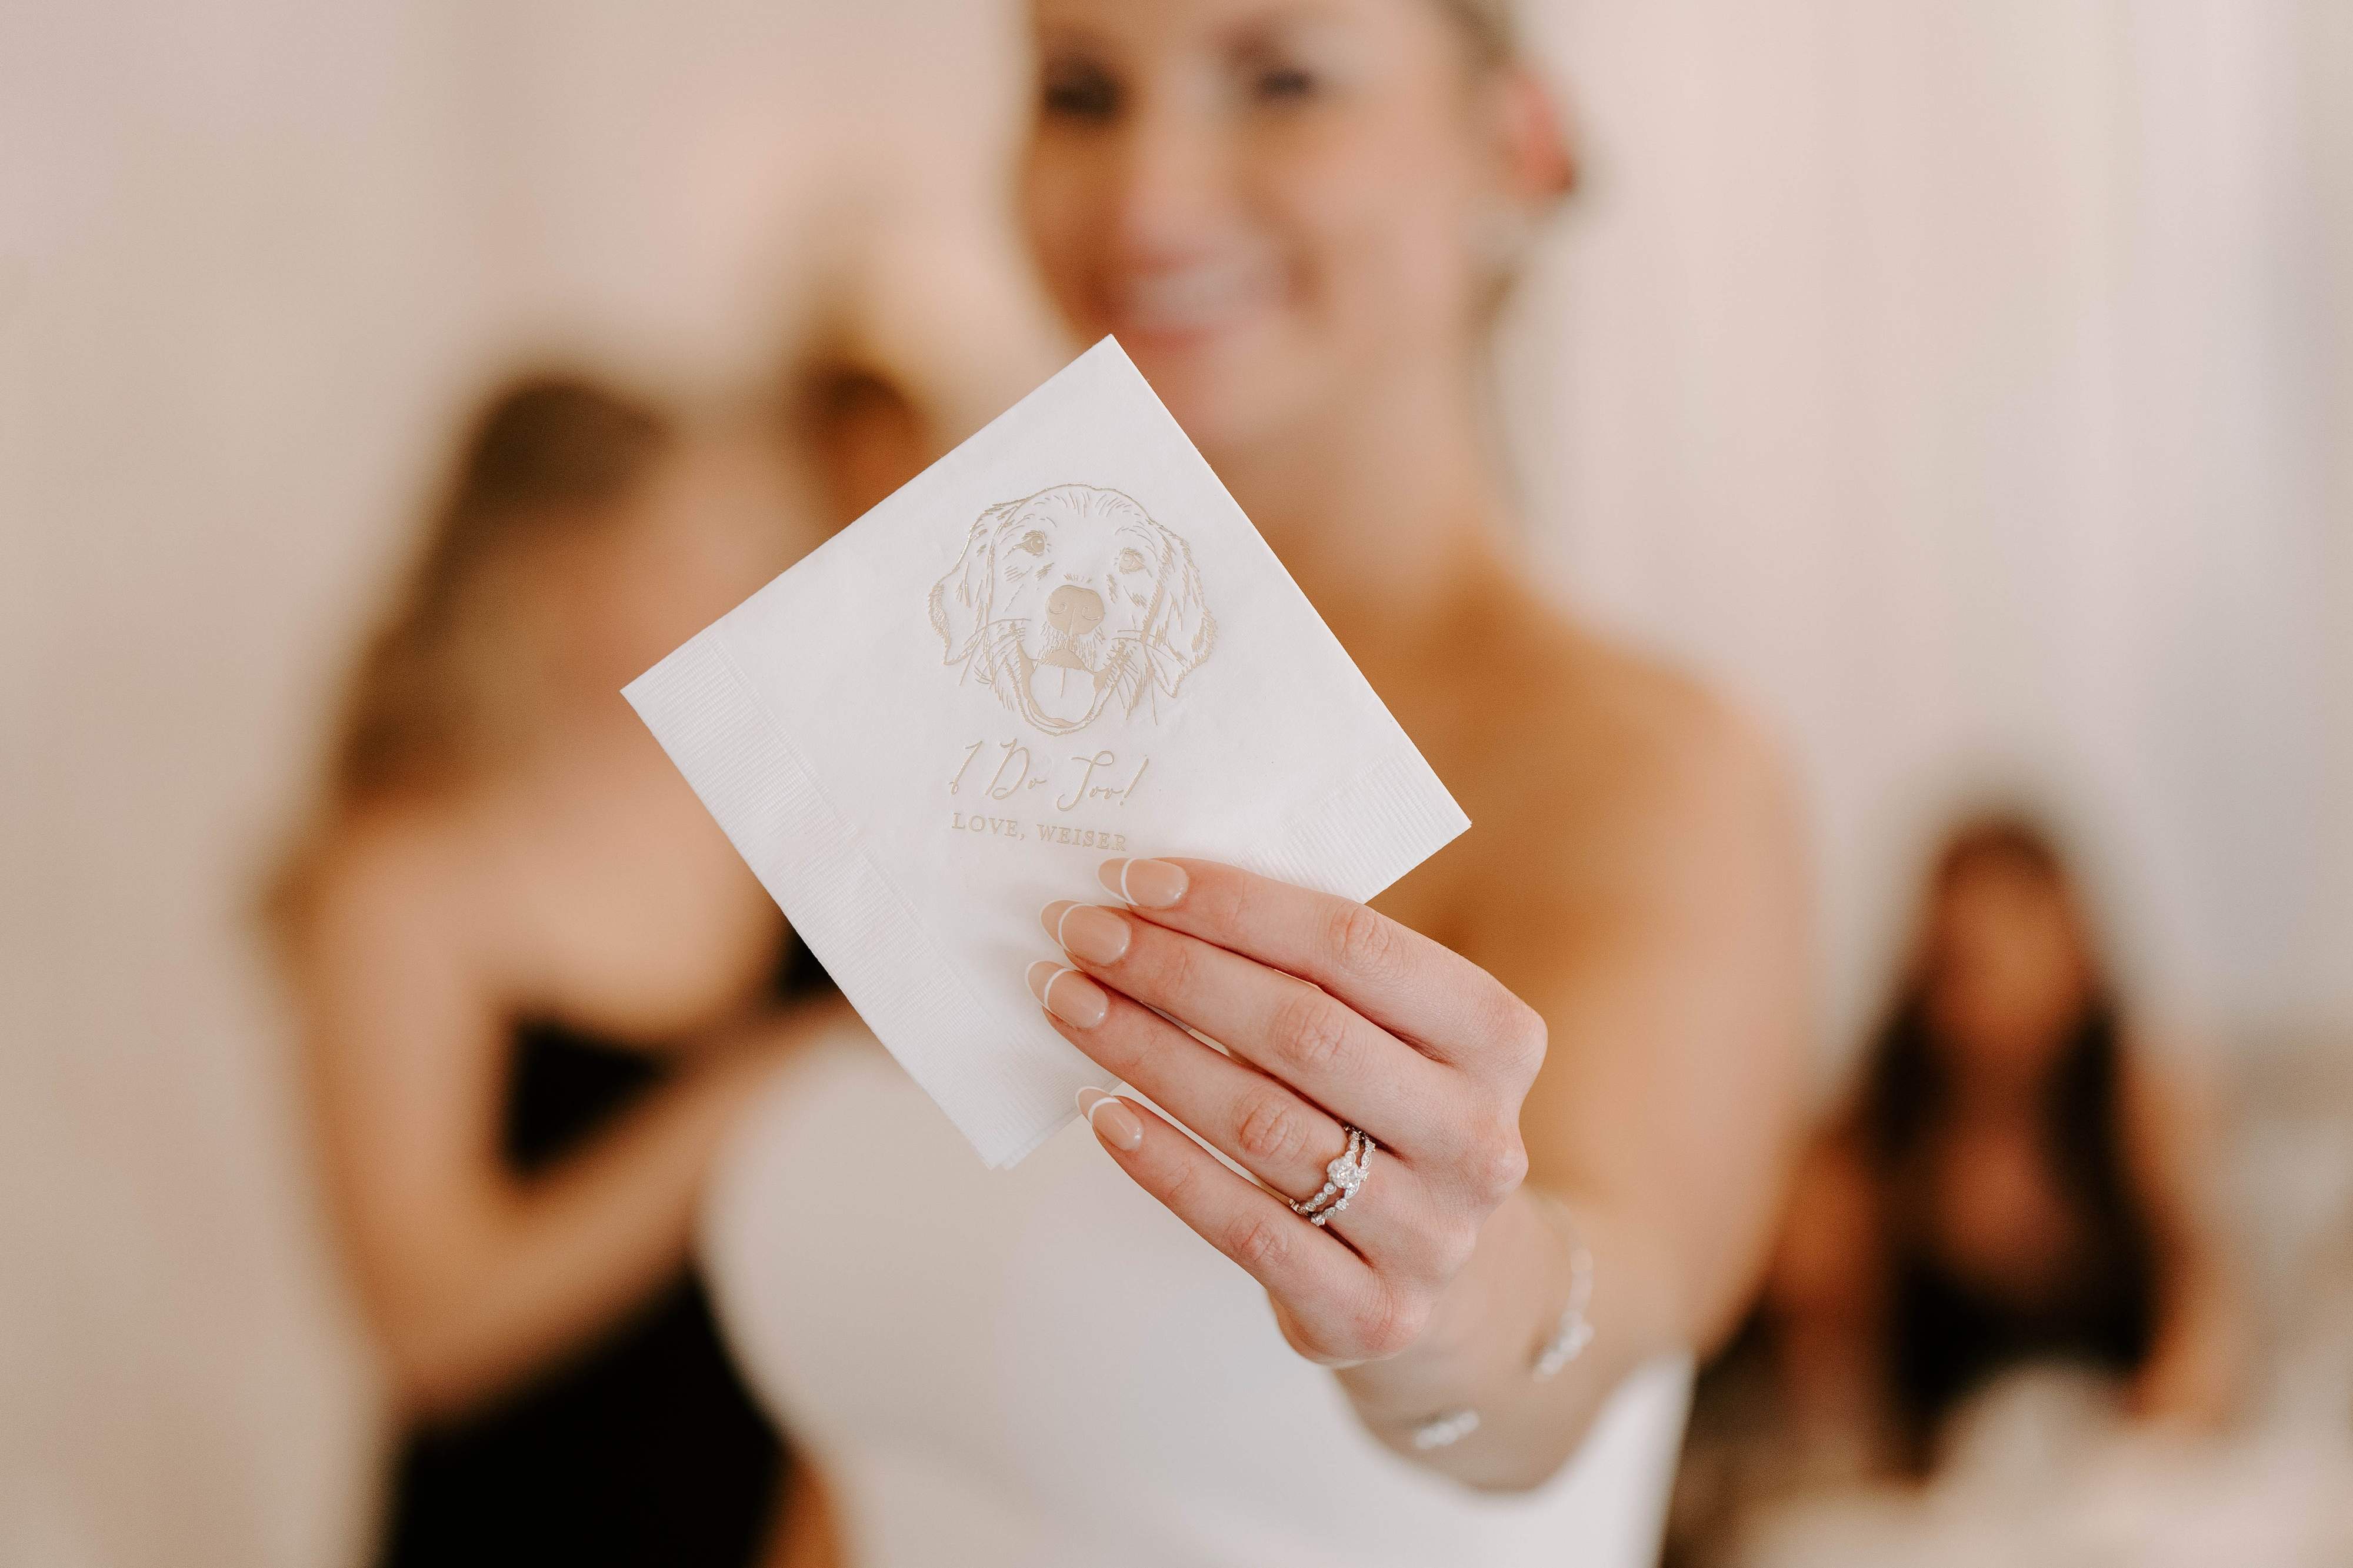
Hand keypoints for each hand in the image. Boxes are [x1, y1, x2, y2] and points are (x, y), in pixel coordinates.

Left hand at [1029, 857, 1546, 1366]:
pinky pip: (1246, 1226)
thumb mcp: (1388, 1033)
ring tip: (1070, 1005)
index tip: (1134, 880)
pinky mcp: (1374, 1313)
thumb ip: (1310, 970)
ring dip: (1148, 1054)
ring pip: (1263, 1124)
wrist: (1442, 1274)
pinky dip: (1164, 1163)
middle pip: (1304, 1031)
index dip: (1235, 907)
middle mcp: (1479, 1135)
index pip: (1352, 946)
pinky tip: (1102, 1112)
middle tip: (1082, 936)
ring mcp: (1434, 1233)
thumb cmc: (1383, 1112)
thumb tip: (1157, 899)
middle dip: (1175, 972)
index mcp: (1497, 1035)